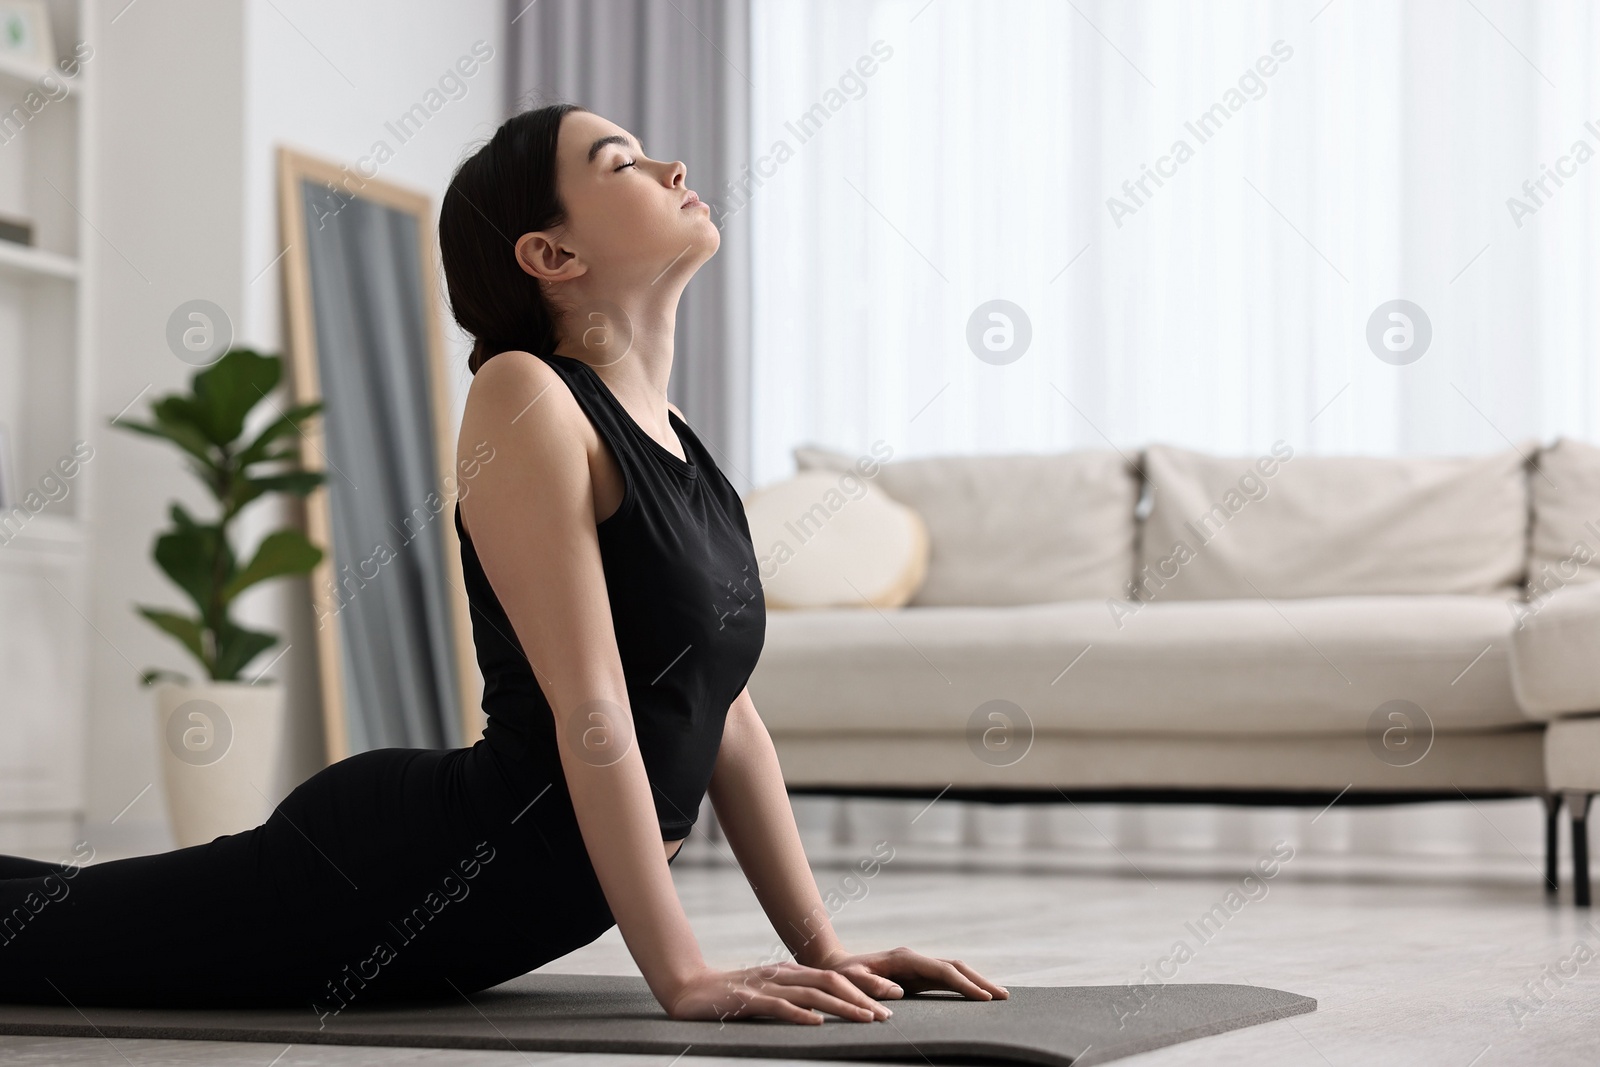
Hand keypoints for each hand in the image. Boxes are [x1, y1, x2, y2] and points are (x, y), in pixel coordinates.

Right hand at [665, 962, 894, 1024]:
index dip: (864, 987)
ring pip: (812, 995)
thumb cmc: (731, 997)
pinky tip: (817, 1023)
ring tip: (866, 1019)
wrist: (689, 990)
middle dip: (863, 997)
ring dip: (842, 1007)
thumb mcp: (769, 994)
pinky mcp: (748, 1000)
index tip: (891, 998)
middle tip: (888, 1013)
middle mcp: (783, 975)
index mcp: (791, 973)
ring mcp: (766, 986)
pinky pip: (778, 1007)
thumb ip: (794, 998)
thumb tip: (825, 1011)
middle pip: (831, 983)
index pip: (835, 978)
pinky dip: (800, 1015)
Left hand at [809, 945, 1009, 1001]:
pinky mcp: (917, 974)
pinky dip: (965, 985)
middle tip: (1004, 998)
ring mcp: (918, 965)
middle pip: (955, 967)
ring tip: (999, 997)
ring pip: (954, 971)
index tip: (983, 999)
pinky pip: (946, 978)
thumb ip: (871, 987)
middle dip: (980, 981)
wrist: (836, 966)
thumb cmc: (843, 977)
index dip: (964, 984)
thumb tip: (897, 993)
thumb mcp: (852, 981)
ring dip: (976, 982)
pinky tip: (977, 995)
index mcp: (904, 960)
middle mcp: (915, 959)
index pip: (942, 971)